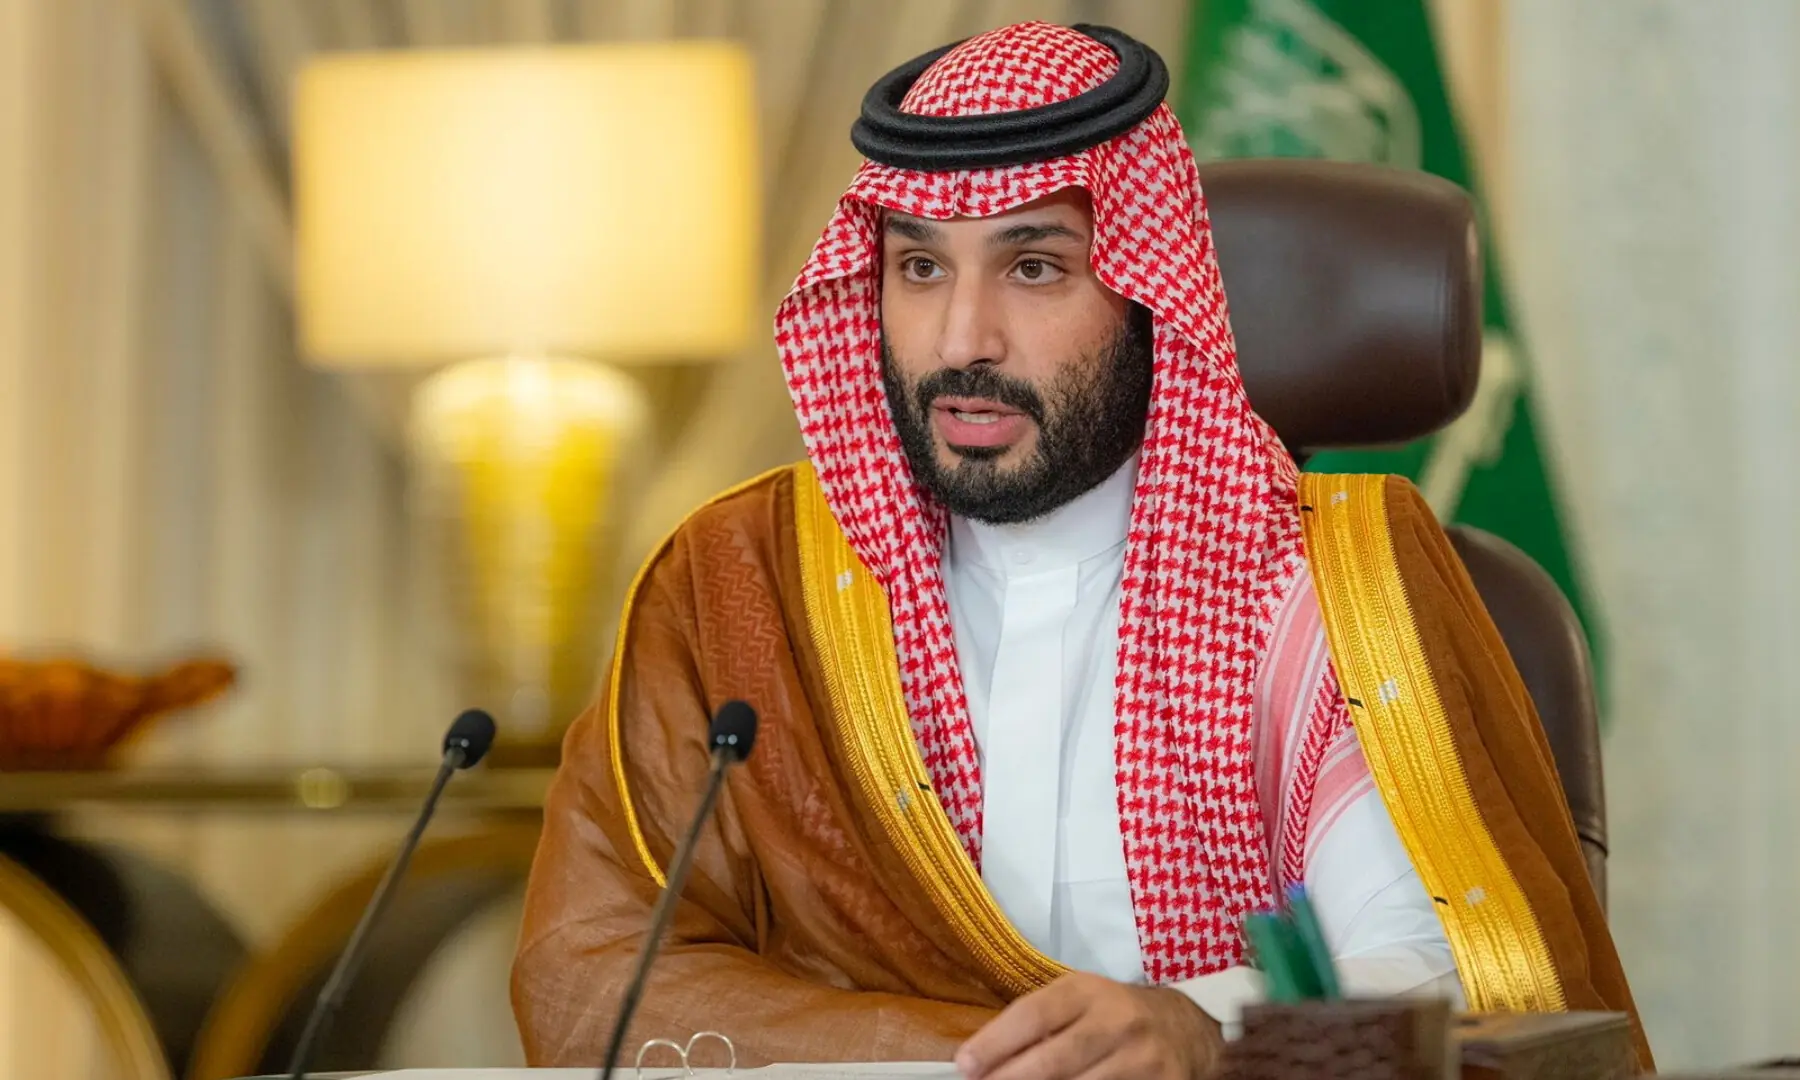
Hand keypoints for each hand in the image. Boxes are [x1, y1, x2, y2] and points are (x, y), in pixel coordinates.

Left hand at [954, 972, 1223, 1079]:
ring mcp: (1142, 1059)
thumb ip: (1038, 1023)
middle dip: (1012, 1079)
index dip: (996, 1042)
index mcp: (1088, 991)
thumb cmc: (1114, 1014)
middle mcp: (1117, 1021)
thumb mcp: (1079, 1002)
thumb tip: (982, 1058)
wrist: (1187, 1027)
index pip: (1034, 1015)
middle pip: (1055, 1060)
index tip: (965, 1064)